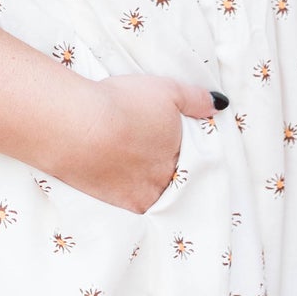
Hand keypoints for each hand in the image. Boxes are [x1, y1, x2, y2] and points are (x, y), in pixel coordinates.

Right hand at [49, 73, 220, 213]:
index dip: (183, 149)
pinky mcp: (114, 203)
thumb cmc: (122, 105)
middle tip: (150, 155)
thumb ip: (196, 99)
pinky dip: (128, 195)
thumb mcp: (166, 90)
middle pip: (173, 178)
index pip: (192, 158)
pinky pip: (130, 205)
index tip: (172, 142)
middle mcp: (164, 178)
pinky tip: (119, 185)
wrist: (77, 127)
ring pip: (154, 194)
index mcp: (180, 152)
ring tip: (133, 169)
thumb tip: (220, 105)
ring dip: (148, 184)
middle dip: (167, 169)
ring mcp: (139, 194)